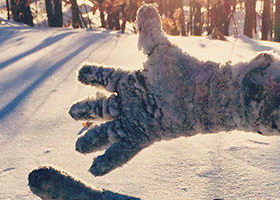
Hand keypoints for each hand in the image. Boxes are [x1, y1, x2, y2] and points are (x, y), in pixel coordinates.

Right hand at [70, 4, 279, 175]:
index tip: (82, 74)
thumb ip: (149, 32)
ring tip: (79, 146)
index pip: (103, 77)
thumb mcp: (161, 51)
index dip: (91, 75)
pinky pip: (121, 151)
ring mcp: (135, 120)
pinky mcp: (144, 136)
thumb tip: (145, 7)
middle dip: (85, 111)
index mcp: (130, 79)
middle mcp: (130, 101)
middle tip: (73, 113)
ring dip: (92, 139)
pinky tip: (95, 171)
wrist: (206, 96)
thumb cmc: (185, 71)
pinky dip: (108, 162)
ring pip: (107, 132)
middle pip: (100, 107)